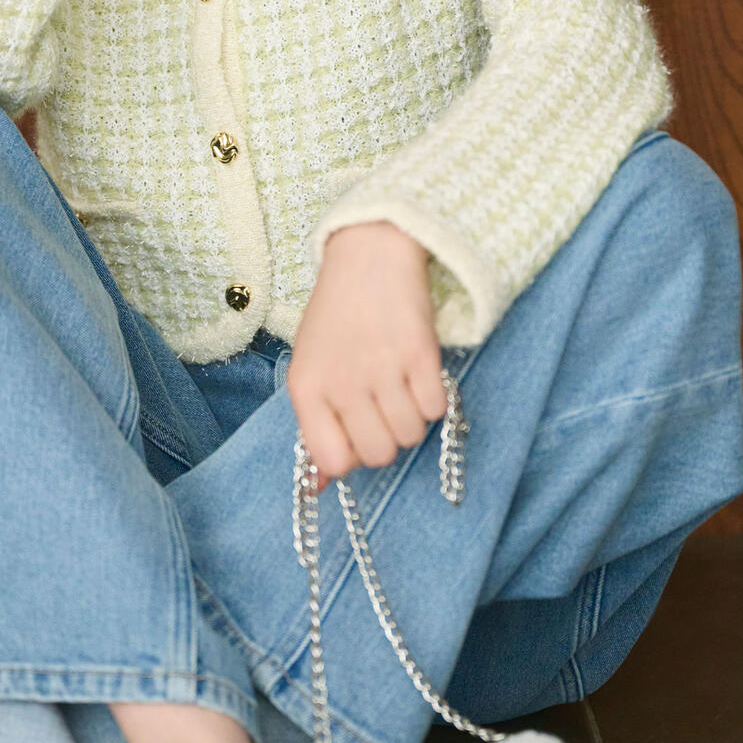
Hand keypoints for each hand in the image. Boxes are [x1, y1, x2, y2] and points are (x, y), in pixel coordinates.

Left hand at [286, 222, 448, 493]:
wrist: (369, 253)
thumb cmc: (337, 314)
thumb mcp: (310, 365)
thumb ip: (314, 425)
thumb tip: (317, 489)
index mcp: (307, 387)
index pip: (332, 461)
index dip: (350, 455)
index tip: (355, 432)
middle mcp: (342, 382)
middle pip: (378, 455)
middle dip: (385, 437)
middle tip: (381, 403)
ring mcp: (382, 368)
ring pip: (410, 436)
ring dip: (410, 417)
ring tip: (399, 382)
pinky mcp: (420, 354)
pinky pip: (436, 410)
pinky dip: (433, 399)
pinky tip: (418, 372)